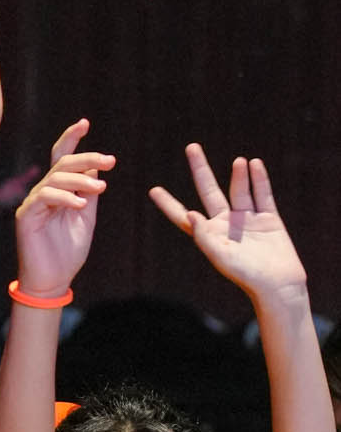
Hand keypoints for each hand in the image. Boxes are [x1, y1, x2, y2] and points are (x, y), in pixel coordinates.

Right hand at [13, 118, 111, 297]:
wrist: (53, 280)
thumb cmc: (68, 252)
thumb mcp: (86, 217)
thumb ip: (88, 193)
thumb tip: (95, 168)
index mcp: (58, 191)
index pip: (62, 159)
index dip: (71, 139)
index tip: (85, 123)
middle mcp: (43, 193)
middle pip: (62, 164)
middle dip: (87, 158)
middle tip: (109, 161)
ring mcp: (33, 204)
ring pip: (55, 178)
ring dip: (80, 180)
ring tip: (100, 188)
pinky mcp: (26, 216)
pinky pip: (45, 197)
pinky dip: (65, 198)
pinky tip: (80, 205)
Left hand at [149, 148, 306, 303]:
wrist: (277, 284)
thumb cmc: (246, 275)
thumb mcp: (220, 256)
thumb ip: (204, 236)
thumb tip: (189, 214)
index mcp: (209, 234)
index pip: (183, 215)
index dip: (169, 203)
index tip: (153, 190)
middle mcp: (225, 223)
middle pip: (209, 191)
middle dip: (200, 169)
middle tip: (191, 147)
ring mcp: (247, 219)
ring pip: (239, 189)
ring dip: (238, 175)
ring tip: (239, 162)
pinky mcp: (269, 218)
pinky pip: (262, 194)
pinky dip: (259, 179)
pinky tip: (254, 164)